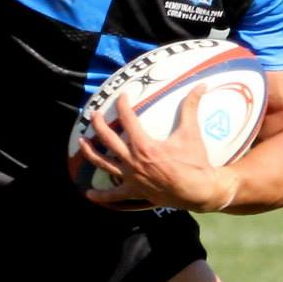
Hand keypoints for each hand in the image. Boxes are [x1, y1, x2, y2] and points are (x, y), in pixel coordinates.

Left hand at [75, 88, 235, 211]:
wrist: (199, 191)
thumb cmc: (195, 162)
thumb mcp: (192, 133)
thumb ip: (191, 107)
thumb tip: (201, 85)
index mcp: (144, 145)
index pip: (128, 120)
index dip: (123, 105)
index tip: (121, 96)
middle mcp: (132, 161)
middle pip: (108, 140)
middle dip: (98, 124)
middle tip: (94, 114)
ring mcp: (130, 177)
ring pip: (103, 164)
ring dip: (90, 152)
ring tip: (81, 141)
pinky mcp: (134, 191)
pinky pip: (113, 195)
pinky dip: (101, 196)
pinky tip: (89, 194)